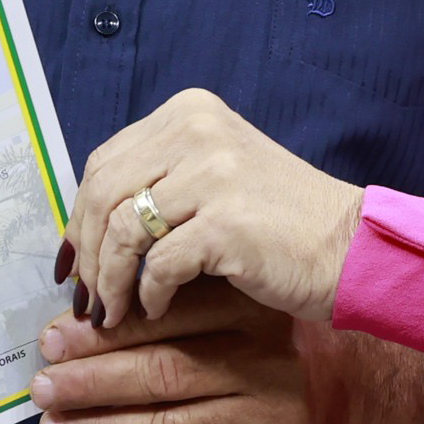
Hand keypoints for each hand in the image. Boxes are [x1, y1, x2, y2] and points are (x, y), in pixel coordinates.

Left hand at [33, 284, 423, 423]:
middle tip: (41, 386)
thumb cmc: (280, 335)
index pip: (166, 321)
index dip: (103, 331)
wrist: (365, 383)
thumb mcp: (244, 297)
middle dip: (91, 381)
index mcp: (253, 312)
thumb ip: (182, 298)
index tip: (51, 337)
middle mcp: (266, 365)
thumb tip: (80, 314)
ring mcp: (271, 422)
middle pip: (163, 374)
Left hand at [72, 89, 364, 331]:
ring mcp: (213, 174)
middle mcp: (197, 131)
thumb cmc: (278, 224)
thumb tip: (82, 227)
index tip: (73, 259)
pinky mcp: (225, 223)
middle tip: (87, 295)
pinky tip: (155, 308)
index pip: (105, 163)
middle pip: (102, 194)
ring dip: (109, 280)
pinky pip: (156, 265)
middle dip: (86, 252)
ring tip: (113, 311)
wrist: (350, 248)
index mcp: (189, 113)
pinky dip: (148, 294)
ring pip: (122, 230)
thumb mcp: (213, 176)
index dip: (80, 216)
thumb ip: (156, 182)